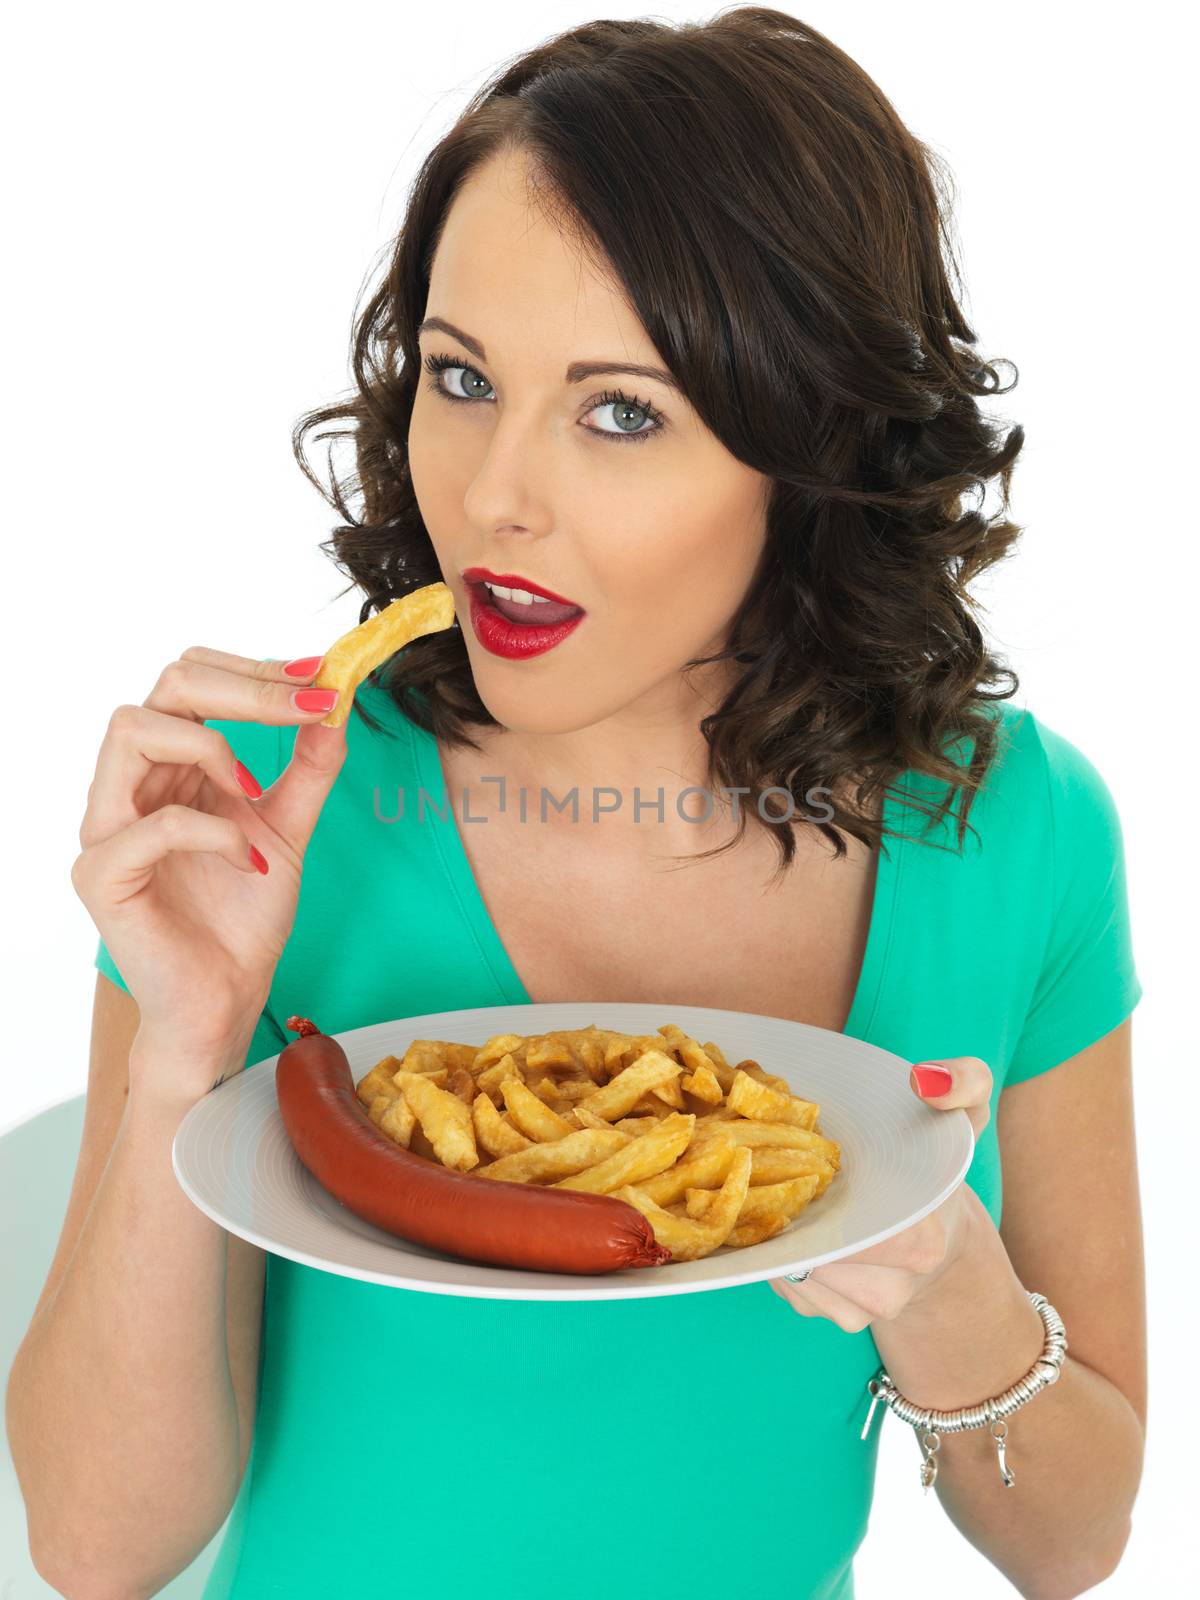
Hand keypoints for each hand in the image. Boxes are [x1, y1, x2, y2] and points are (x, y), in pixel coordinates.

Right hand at [72, 647, 348, 1088]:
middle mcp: (129, 784)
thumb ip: (309, 766)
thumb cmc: (243, 916)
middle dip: (243, 688)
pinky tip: (250, 860)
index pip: (191, 681)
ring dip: (210, 747)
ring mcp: (106, 827)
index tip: (319, 677)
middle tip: (306, 703)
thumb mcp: (289, 826)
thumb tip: (335, 700)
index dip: (254, 670)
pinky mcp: (103, 876)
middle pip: (162, 688)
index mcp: (168, 766)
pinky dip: (213, 831)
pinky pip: (151, 826)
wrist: (227, 998)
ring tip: (252, 790)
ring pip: (132, 730)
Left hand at [768, 1056, 993, 1331]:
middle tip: (771, 1162)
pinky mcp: (832, 1315)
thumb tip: (924, 1078)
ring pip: (789, 1269)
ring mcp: (860, 1311)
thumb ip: (965, 1083)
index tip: (795, 1153)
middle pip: (808, 1250)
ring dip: (775, 1227)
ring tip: (778, 1186)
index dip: (809, 1190)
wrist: (946, 1241)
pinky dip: (777, 1249)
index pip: (848, 1229)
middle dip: (783, 1205)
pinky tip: (788, 1217)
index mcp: (922, 1242)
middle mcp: (891, 1289)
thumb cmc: (942, 1170)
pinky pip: (785, 1283)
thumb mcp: (965, 1118)